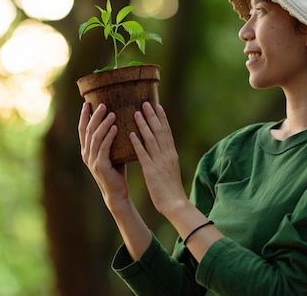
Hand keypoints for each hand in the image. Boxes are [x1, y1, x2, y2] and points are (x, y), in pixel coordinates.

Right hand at [78, 102, 129, 211]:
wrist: (116, 192)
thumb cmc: (116, 170)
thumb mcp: (111, 153)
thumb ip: (109, 140)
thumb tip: (118, 121)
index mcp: (86, 150)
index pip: (82, 129)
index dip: (83, 116)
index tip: (87, 103)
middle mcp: (86, 154)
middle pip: (88, 130)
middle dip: (94, 116)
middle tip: (102, 104)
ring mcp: (92, 160)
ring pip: (96, 137)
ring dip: (104, 124)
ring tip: (112, 113)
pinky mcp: (100, 166)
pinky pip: (104, 147)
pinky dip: (109, 136)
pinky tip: (115, 128)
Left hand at [131, 102, 188, 216]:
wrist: (175, 203)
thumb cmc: (171, 188)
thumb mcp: (170, 168)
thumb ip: (165, 157)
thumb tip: (161, 147)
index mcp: (172, 153)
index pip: (167, 131)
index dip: (162, 118)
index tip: (157, 105)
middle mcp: (167, 154)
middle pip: (160, 131)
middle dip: (152, 116)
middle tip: (145, 102)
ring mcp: (159, 162)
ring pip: (151, 139)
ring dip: (143, 125)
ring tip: (136, 112)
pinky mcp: (151, 171)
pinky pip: (143, 154)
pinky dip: (137, 143)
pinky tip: (131, 134)